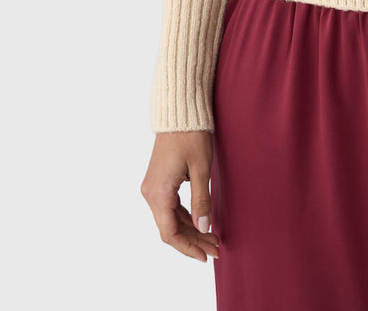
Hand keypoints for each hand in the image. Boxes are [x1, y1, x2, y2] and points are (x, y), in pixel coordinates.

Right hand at [141, 130, 219, 261]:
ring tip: (213, 238)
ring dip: (191, 230)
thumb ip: (202, 201)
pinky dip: (185, 217)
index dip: (188, 248)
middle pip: (170, 229)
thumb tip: (204, 228)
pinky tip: (201, 223)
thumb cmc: (192, 136)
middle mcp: (151, 193)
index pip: (170, 233)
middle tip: (217, 248)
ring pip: (170, 219)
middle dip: (194, 240)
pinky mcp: (159, 182)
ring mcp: (153, 188)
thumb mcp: (201, 169)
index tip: (206, 256)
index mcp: (159, 193)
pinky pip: (170, 207)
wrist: (180, 112)